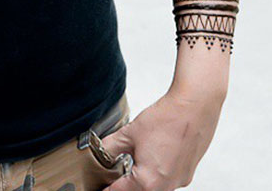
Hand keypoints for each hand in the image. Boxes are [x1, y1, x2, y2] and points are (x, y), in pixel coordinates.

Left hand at [99, 86, 224, 189]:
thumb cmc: (165, 120)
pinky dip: (155, 176)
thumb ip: (110, 147)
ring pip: (154, 189)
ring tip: (131, 166)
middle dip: (125, 186)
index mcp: (148, 181)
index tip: (101, 188)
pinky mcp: (187, 174)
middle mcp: (166, 187)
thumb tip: (98, 153)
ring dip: (141, 182)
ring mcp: (179, 181)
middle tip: (113, 177)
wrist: (193, 108)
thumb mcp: (129, 133)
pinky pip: (167, 182)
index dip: (107, 189)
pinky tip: (151, 159)